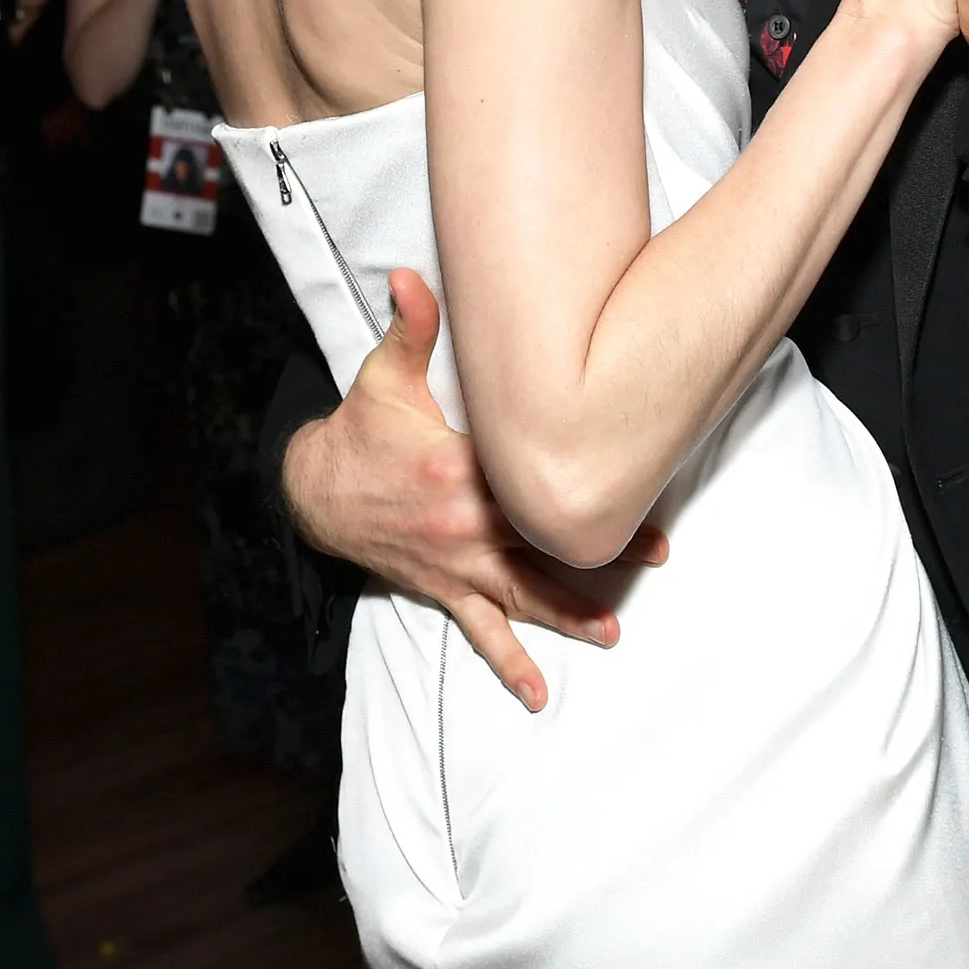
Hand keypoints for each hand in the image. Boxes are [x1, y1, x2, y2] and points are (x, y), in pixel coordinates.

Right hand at [284, 270, 667, 711]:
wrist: (314, 489)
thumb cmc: (361, 429)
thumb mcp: (383, 375)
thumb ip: (412, 325)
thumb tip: (411, 275)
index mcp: (455, 469)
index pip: (525, 475)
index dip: (574, 479)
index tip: (627, 479)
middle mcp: (461, 524)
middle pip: (539, 538)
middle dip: (599, 549)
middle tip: (653, 555)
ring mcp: (454, 563)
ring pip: (521, 592)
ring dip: (569, 611)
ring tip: (612, 630)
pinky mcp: (443, 588)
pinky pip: (480, 631)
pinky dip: (509, 663)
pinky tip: (539, 693)